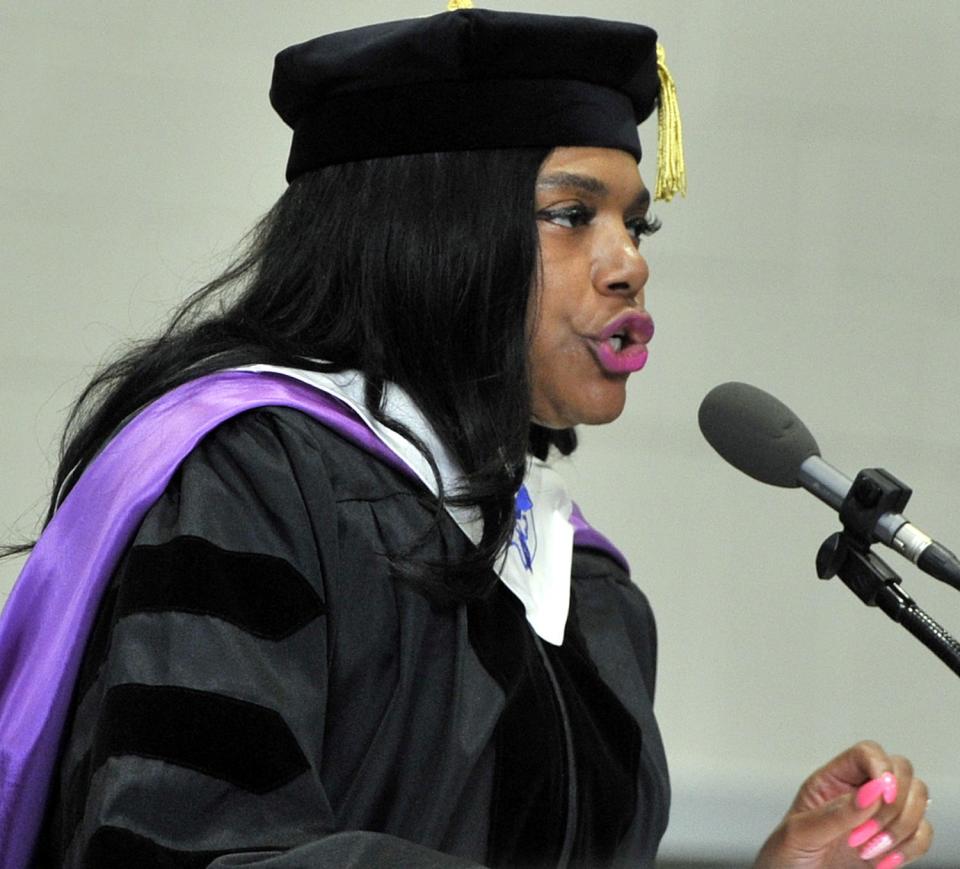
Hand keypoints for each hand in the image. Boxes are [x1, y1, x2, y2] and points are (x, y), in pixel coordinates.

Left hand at [753, 740, 932, 867]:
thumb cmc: (785, 857)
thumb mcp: (800, 832)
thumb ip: (835, 812)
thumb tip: (872, 791)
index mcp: (832, 780)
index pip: (866, 752)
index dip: (882, 766)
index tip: (883, 795)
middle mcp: (859, 793)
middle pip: (901, 770)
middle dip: (893, 804)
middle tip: (866, 832)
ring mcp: (879, 817)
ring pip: (918, 799)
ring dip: (901, 827)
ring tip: (868, 850)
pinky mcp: (894, 843)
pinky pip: (922, 833)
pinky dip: (911, 848)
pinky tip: (884, 861)